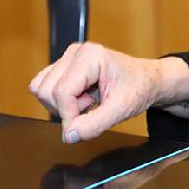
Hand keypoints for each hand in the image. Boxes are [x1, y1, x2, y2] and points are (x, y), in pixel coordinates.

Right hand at [29, 42, 188, 143]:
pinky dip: (61, 100)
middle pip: (46, 90)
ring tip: (88, 101)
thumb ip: (94, 125)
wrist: (147, 80)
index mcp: (91, 56)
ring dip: (62, 104)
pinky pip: (44, 88)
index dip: (68, 115)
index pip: (61, 92)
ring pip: (41, 89)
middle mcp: (77, 52)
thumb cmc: (138, 88)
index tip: (81, 127)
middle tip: (92, 107)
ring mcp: (69, 57)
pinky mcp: (65, 65)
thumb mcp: (121, 110)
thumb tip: (69, 135)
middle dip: (66, 108)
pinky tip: (82, 98)